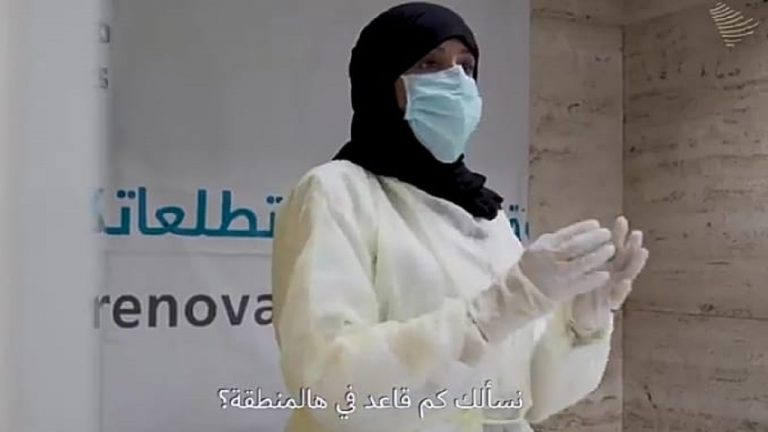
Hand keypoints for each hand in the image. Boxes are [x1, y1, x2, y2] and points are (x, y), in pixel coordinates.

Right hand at [467, 220, 614, 343]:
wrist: (517, 294)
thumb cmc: (530, 269)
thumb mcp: (538, 249)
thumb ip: (555, 241)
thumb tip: (579, 231)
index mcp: (544, 246)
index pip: (567, 233)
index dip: (583, 228)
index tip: (596, 224)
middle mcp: (551, 258)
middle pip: (577, 246)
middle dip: (594, 239)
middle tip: (607, 234)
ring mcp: (558, 275)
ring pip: (582, 263)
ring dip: (598, 255)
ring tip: (610, 250)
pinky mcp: (563, 291)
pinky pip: (582, 283)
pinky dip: (594, 278)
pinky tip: (604, 274)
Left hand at [570, 216, 648, 337]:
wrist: (582, 314)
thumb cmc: (585, 288)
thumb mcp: (584, 269)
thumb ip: (588, 254)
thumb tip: (583, 231)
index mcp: (607, 264)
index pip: (614, 246)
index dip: (619, 234)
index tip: (621, 219)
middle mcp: (615, 274)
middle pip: (625, 258)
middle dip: (632, 245)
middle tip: (637, 233)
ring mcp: (615, 288)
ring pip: (628, 274)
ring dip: (635, 263)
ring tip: (642, 252)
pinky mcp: (612, 304)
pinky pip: (618, 296)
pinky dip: (622, 289)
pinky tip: (625, 281)